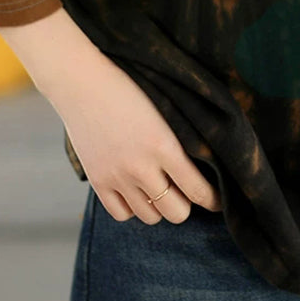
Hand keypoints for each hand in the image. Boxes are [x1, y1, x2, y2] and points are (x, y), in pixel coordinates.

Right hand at [43, 53, 222, 224]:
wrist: (83, 83)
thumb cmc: (129, 87)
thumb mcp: (165, 110)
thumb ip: (181, 140)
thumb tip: (202, 166)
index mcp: (164, 146)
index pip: (198, 190)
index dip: (212, 200)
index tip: (217, 201)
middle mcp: (141, 168)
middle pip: (176, 212)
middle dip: (186, 205)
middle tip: (186, 192)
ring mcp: (117, 177)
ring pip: (150, 217)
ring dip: (160, 207)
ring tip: (161, 190)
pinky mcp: (98, 181)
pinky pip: (122, 214)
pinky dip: (133, 209)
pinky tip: (136, 192)